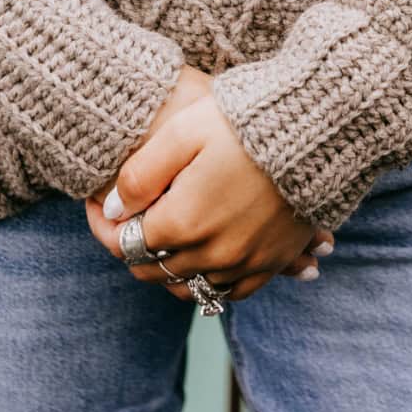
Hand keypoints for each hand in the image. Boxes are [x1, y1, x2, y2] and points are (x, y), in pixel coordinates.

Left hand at [85, 88, 331, 300]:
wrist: (316, 127)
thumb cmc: (244, 121)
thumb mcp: (182, 131)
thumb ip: (140, 174)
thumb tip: (112, 208)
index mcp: (183, 223)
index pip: (125, 243)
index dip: (104, 224)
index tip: (96, 201)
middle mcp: (212, 255)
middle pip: (153, 269)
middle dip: (131, 246)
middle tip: (126, 215)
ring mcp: (245, 264)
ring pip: (189, 286)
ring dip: (169, 265)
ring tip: (162, 231)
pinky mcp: (273, 262)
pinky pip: (230, 291)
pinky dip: (209, 278)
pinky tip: (204, 252)